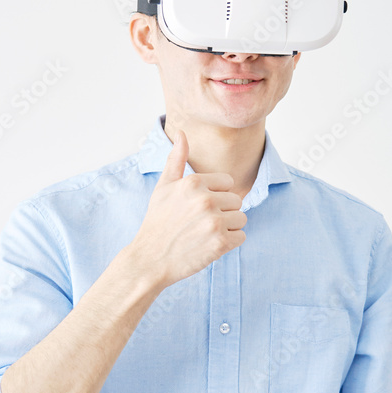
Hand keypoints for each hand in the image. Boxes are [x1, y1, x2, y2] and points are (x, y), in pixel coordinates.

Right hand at [128, 128, 245, 288]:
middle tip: (200, 224)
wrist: (150, 259)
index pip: (228, 183)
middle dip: (223, 213)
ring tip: (205, 234)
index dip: (216, 196)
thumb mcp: (164, 187)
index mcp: (194, 182)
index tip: (199, 208)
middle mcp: (205, 199)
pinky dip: (228, 243)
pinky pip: (241, 237)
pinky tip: (209, 245)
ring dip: (228, 229)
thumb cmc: (158, 222)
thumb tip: (182, 132)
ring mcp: (213, 222)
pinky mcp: (220, 243)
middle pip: (237, 201)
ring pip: (241, 219)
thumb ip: (176, 159)